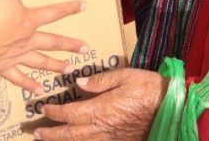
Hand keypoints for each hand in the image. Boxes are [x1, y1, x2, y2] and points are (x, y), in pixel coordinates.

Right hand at [0, 0, 87, 92]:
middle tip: (86, 49)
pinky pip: (18, 78)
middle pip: (52, 42)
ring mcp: (14, 55)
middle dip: (69, 45)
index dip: (69, 8)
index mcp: (28, 19)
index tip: (84, 6)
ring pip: (40, 62)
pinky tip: (37, 90)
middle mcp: (26, 40)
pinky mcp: (1, 67)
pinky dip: (28, 84)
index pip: (54, 12)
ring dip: (55, 66)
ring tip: (69, 70)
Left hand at [33, 68, 166, 139]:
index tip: (44, 108)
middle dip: (52, 134)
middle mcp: (103, 127)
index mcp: (101, 109)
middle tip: (36, 133)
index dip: (55, 113)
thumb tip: (79, 81)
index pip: (70, 114)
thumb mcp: (124, 75)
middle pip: (71, 134)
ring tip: (49, 140)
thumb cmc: (149, 88)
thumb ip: (100, 79)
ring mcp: (111, 138)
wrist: (172, 109)